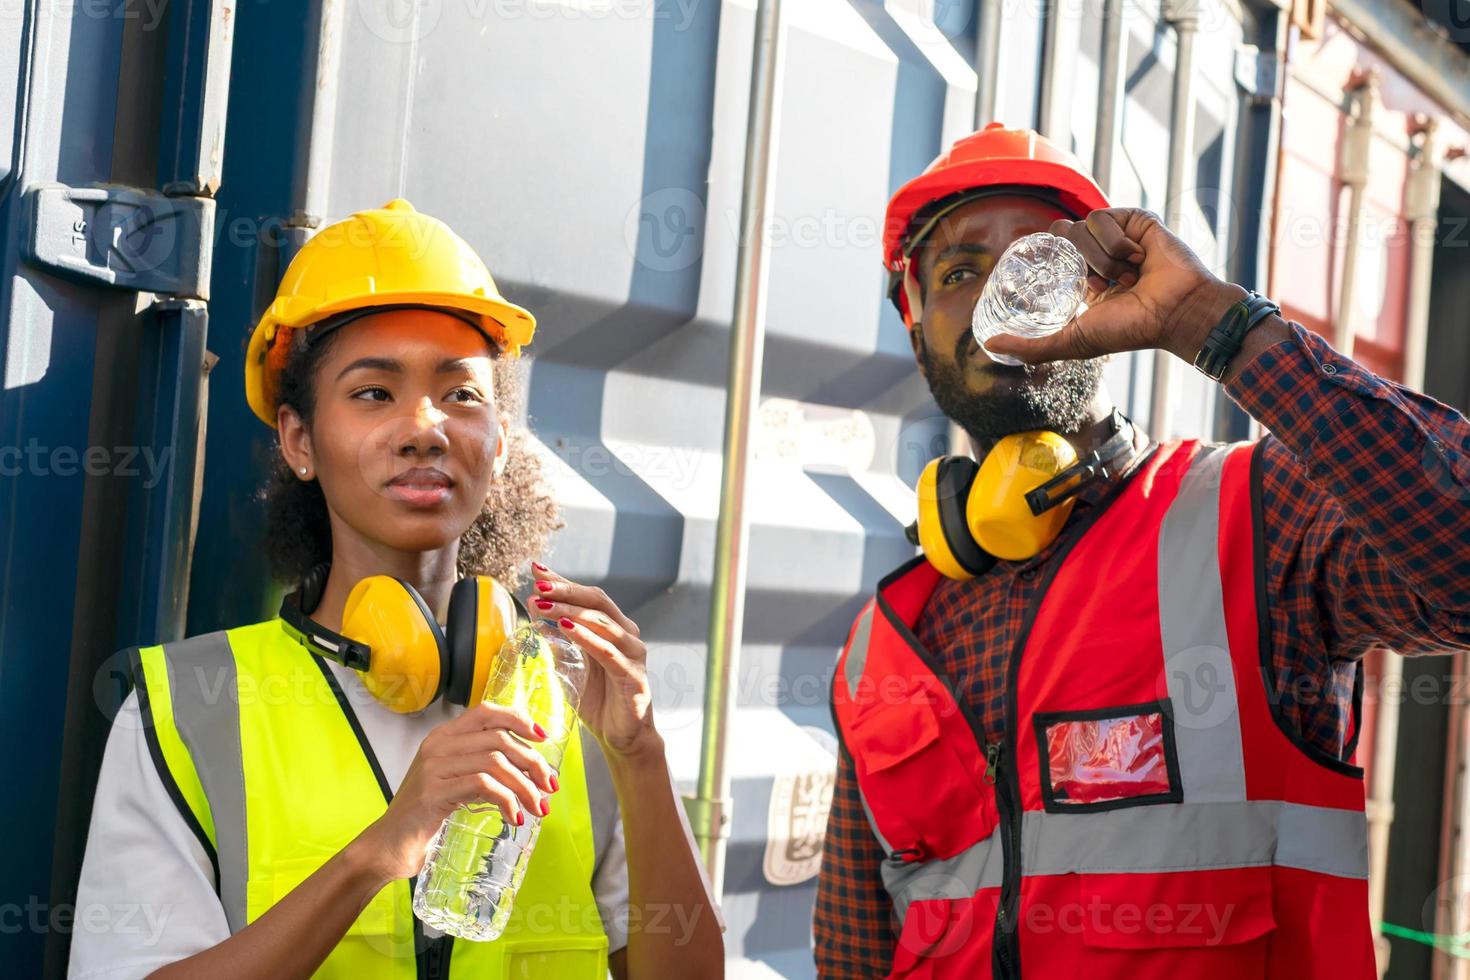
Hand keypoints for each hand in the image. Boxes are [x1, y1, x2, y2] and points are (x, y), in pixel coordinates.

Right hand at [350, 702, 556, 882]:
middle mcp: (437, 745)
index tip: (543, 738)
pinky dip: (507, 800)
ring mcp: (433, 767)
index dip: (518, 719)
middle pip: (499, 739)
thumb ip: (484, 768)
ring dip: (524, 786)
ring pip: (495, 762)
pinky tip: (514, 816)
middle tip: (548, 787)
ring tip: (538, 808)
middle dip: (532, 762)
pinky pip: (482, 785)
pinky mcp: (433, 792)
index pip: (486, 711)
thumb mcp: (457, 781)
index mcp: (444, 736)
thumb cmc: (426, 814)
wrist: (389, 845)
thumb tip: (533, 769)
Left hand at [526, 562, 658, 760]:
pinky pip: (609, 653)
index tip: (536, 569)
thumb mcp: (573, 664)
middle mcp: (628, 634)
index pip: (588, 595)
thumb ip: (559, 637)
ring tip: (544, 608)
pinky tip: (567, 630)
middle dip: (566, 591)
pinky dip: (588, 638)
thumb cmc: (599, 699)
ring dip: (570, 612)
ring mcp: (634, 654)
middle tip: (538, 587)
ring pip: (602, 623)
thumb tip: (533, 605)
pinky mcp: (633, 676)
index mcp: (614, 628)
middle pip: (597, 601)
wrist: (622, 737)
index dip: (563, 581)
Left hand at [981, 207, 1247, 365]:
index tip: (1052, 275)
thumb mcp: (1073, 341)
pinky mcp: (1135, 219)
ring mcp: (1117, 234)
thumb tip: (989, 346)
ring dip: (1101, 257)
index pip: (1051, 251)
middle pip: (1062, 234)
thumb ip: (1032, 346)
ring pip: (1081, 225)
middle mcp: (1098, 254)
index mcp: (1083, 278)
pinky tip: (1139, 258)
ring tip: (1127, 276)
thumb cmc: (1131, 330)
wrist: (1176, 312)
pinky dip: (1117, 242)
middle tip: (1101, 283)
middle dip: (1078, 261)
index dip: (1046, 257)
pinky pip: (1103, 217)